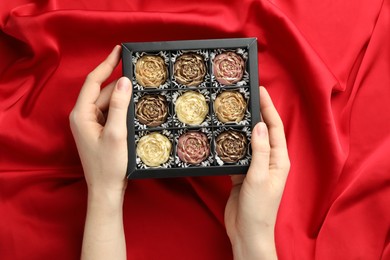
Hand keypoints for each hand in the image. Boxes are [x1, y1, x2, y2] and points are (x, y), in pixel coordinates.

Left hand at [70, 45, 130, 259]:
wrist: (106, 190)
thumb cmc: (109, 165)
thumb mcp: (116, 133)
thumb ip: (119, 106)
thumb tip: (124, 81)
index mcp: (81, 114)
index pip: (93, 81)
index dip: (106, 64)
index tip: (119, 50)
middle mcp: (83, 116)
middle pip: (102, 91)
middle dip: (119, 82)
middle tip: (139, 72)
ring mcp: (91, 124)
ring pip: (108, 102)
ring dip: (122, 96)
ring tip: (142, 89)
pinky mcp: (100, 131)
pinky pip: (111, 113)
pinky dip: (122, 108)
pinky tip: (135, 107)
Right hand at [224, 87, 289, 259]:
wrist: (247, 232)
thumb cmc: (259, 209)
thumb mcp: (258, 177)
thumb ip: (259, 151)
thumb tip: (259, 126)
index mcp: (279, 160)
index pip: (275, 127)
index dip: (268, 108)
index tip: (260, 91)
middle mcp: (268, 161)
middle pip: (262, 131)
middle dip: (255, 114)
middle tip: (244, 97)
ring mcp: (255, 167)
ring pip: (248, 142)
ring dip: (242, 128)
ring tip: (232, 112)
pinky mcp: (242, 174)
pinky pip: (237, 154)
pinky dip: (231, 144)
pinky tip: (223, 136)